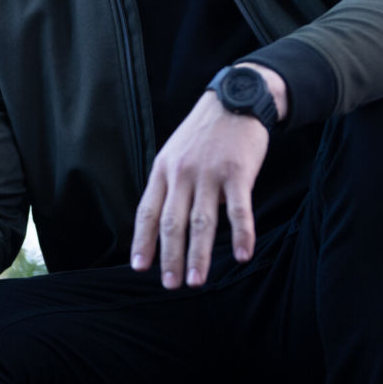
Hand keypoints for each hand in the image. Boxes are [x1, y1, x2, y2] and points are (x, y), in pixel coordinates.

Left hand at [130, 65, 285, 288]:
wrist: (236, 99)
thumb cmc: (204, 133)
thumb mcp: (174, 152)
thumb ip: (168, 184)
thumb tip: (159, 224)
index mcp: (163, 170)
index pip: (147, 212)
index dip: (143, 241)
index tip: (140, 268)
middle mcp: (182, 174)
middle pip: (171, 223)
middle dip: (170, 257)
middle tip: (171, 284)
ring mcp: (209, 173)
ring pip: (202, 221)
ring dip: (199, 255)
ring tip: (197, 281)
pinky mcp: (238, 172)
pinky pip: (239, 210)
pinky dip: (241, 235)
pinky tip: (242, 256)